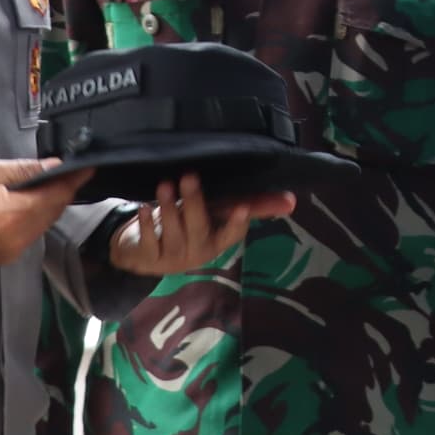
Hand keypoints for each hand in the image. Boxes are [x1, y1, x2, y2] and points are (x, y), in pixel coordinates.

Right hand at [0, 158, 89, 267]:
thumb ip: (22, 170)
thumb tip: (53, 166)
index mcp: (15, 215)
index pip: (58, 196)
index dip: (74, 179)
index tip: (88, 166)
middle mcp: (19, 238)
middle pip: (54, 212)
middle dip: (61, 191)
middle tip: (64, 171)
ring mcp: (11, 251)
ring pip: (42, 225)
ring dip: (47, 205)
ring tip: (43, 184)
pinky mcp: (3, 257)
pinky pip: (29, 234)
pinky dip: (33, 218)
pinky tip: (25, 204)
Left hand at [106, 174, 295, 274]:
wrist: (145, 253)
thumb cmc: (187, 227)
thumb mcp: (216, 213)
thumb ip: (251, 204)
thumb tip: (291, 201)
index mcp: (217, 241)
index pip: (232, 234)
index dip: (236, 222)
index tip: (241, 208)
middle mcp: (198, 251)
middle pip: (199, 228)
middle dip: (194, 202)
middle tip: (189, 176)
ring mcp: (173, 257)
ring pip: (173, 233)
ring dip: (168, 209)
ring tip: (165, 185)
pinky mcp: (149, 258)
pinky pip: (149, 243)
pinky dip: (145, 225)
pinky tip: (143, 207)